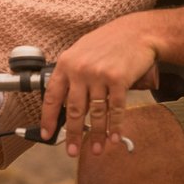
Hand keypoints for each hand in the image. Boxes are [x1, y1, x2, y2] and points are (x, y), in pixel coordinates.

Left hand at [40, 15, 159, 157]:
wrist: (137, 31)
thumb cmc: (109, 41)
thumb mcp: (82, 52)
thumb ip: (72, 75)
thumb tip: (65, 104)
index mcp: (67, 63)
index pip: (52, 96)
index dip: (48, 118)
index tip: (47, 134)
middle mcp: (81, 69)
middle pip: (74, 110)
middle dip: (72, 134)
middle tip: (71, 152)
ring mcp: (100, 75)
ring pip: (96, 113)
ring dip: (96, 134)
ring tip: (95, 149)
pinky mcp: (119, 79)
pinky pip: (115, 109)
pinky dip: (115, 126)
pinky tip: (114, 137)